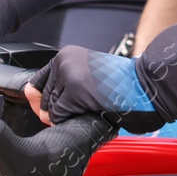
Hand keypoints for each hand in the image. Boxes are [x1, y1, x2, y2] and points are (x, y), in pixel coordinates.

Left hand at [25, 46, 165, 132]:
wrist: (146, 86)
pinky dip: (73, 120)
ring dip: (69, 115)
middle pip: (44, 98)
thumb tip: (31, 99)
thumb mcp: (86, 80)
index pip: (40, 82)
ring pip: (50, 109)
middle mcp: (64, 61)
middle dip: (62, 108)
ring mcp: (68, 75)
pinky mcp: (74, 91)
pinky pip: (59, 116)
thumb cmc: (120, 86)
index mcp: (66, 55)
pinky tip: (91, 109)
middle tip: (89, 102)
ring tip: (92, 104)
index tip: (64, 103)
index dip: (50, 98)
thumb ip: (60, 89)